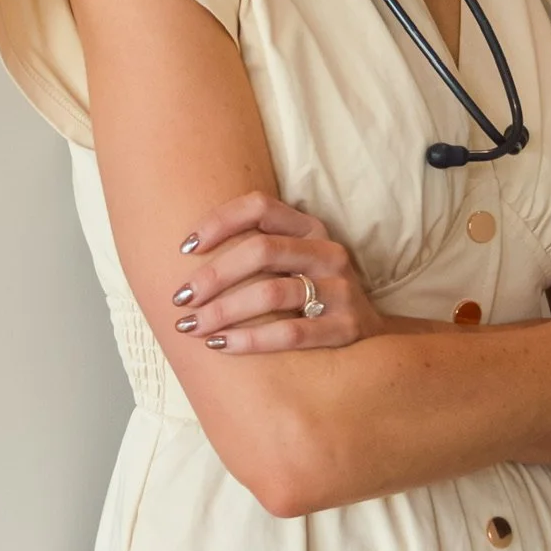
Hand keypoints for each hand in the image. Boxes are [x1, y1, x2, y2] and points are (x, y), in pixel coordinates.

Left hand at [169, 192, 384, 352]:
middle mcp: (327, 252)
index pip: (258, 206)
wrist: (369, 335)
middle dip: (212, 275)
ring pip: (271, 294)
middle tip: (180, 299)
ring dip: (223, 311)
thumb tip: (186, 255)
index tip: (185, 249)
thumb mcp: (293, 261)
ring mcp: (341, 289)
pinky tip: (221, 345)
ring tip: (192, 327)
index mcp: (310, 227)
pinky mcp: (345, 327)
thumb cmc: (311, 293)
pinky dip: (249, 340)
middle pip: (260, 251)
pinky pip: (290, 334)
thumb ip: (256, 250)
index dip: (218, 222)